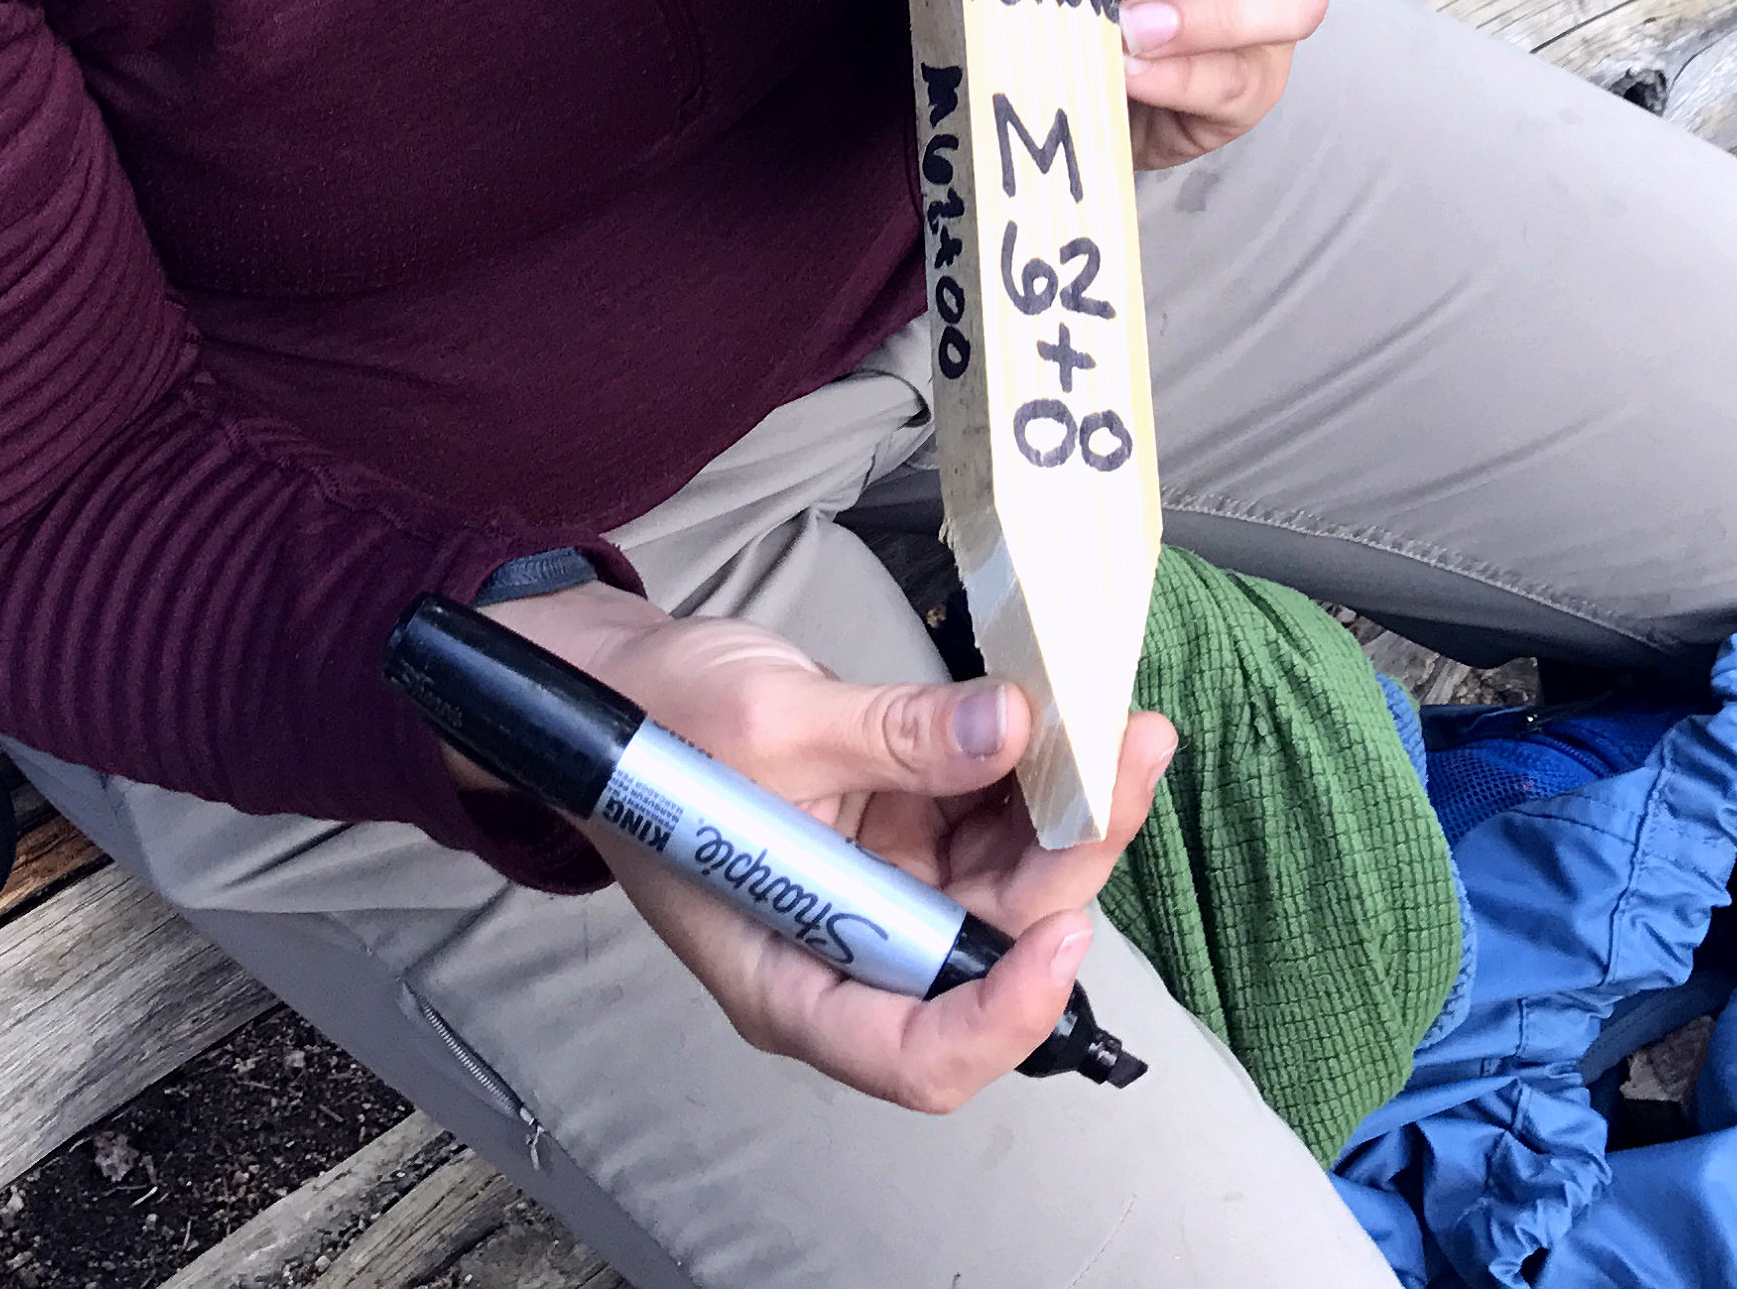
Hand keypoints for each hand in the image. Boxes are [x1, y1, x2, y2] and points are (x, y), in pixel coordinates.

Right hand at [469, 584, 1176, 1111]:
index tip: (1067, 929)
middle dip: (1067, 865)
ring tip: (1124, 730)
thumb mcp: (769, 722)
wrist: (612, 685)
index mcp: (793, 979)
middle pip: (990, 955)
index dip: (1005, 1014)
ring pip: (1010, 886)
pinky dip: (1033, 777)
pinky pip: (992, 823)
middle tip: (1122, 760)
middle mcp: (852, 954)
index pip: (917, 1050)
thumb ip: (896, 734)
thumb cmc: (653, 728)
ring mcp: (885, 895)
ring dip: (1071, 814)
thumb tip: (1010, 726)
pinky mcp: (905, 836)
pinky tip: (1072, 720)